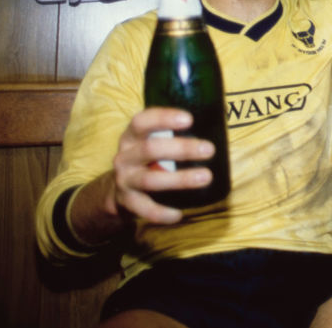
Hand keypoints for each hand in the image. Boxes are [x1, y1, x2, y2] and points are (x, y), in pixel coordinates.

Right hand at [110, 107, 214, 223]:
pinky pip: (145, 209)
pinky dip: (162, 212)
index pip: (142, 121)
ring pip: (150, 180)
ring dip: (180, 179)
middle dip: (182, 149)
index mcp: (131, 136)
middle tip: (209, 149)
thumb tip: (215, 125)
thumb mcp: (151, 141)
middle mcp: (125, 156)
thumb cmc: (146, 159)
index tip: (189, 119)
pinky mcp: (127, 201)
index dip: (163, 118)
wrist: (116, 188)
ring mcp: (124, 180)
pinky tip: (179, 213)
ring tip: (206, 177)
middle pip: (150, 149)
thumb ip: (172, 134)